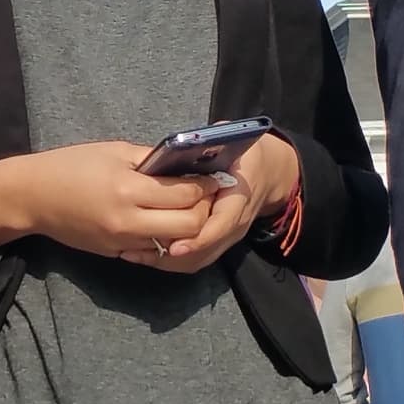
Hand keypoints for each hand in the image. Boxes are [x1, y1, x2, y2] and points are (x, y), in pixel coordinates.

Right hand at [0, 141, 224, 264]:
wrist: (33, 197)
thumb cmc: (70, 166)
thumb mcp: (114, 151)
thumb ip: (152, 159)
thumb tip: (186, 163)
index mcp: (129, 189)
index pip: (186, 194)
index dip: (206, 186)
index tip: (214, 176)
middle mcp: (128, 221)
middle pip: (189, 226)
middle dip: (204, 210)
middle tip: (206, 196)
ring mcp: (122, 242)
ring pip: (174, 243)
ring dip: (187, 228)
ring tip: (188, 209)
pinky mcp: (115, 253)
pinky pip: (152, 250)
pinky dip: (164, 239)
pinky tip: (164, 223)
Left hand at [151, 133, 301, 272]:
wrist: (269, 172)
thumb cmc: (243, 155)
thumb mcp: (231, 143)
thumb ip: (208, 146)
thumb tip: (181, 146)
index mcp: (241, 194)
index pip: (222, 225)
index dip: (198, 238)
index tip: (173, 246)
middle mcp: (236, 222)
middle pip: (205, 251)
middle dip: (171, 256)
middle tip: (138, 250)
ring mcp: (228, 236)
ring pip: (198, 260)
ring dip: (166, 261)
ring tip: (134, 253)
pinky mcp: (219, 242)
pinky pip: (195, 259)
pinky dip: (169, 260)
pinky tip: (144, 252)